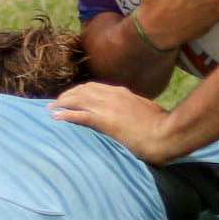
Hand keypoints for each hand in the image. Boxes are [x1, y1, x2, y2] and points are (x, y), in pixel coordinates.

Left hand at [51, 81, 179, 162]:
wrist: (168, 132)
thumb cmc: (162, 124)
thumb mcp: (146, 110)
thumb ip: (135, 108)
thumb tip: (133, 113)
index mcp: (122, 93)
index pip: (95, 88)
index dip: (80, 91)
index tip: (71, 96)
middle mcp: (113, 95)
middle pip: (83, 91)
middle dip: (67, 95)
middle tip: (55, 102)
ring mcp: (109, 107)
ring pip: (78, 100)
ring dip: (62, 103)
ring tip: (50, 108)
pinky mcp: (106, 121)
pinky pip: (81, 115)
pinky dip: (66, 115)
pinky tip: (56, 117)